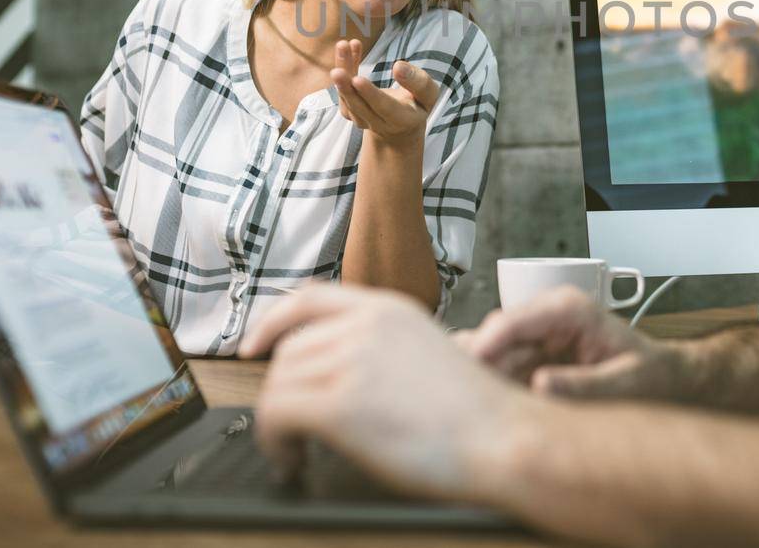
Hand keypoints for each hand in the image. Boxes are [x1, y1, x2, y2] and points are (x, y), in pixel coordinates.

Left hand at [238, 284, 537, 500]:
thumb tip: (342, 377)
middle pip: (290, 350)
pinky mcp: (340, 405)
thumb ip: (385, 350)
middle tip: (292, 428)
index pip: (310, 298)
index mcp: (390, 309)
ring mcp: (352, 361)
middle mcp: (366, 326)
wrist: (504, 439)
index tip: (254, 346)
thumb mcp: (429, 354)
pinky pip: (276, 415)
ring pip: (278, 383)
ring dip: (278, 422)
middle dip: (282, 389)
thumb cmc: (480, 414)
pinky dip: (273, 442)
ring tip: (297, 451)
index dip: (273, 322)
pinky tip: (293, 460)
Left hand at [331, 39, 440, 147]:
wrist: (400, 127)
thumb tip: (398, 66)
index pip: (383, 107)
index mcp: (400, 119)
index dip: (370, 94)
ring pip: (347, 96)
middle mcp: (377, 123)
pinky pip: (342, 91)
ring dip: (343, 70)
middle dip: (346, 86)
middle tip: (337, 71)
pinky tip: (347, 48)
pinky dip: (344, 68)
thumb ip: (418, 82)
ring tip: (343, 45)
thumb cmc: (417, 104)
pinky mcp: (349, 112)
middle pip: (359, 105)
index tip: (358, 79)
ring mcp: (360, 120)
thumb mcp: (428, 95)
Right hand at [460, 286, 689, 400]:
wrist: (665, 378)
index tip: (466, 373)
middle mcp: (546, 317)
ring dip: (482, 381)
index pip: (512, 321)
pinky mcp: (532, 358)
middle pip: (493, 337)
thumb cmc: (652, 374)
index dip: (484, 345)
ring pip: (491, 354)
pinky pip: (501, 371)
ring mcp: (537, 337)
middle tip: (463, 403)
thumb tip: (541, 386)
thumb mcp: (626, 382)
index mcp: (569, 310)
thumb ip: (586, 384)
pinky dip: (493, 390)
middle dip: (476, 366)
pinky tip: (490, 413)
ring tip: (474, 412)